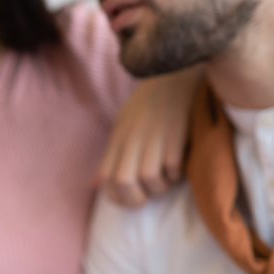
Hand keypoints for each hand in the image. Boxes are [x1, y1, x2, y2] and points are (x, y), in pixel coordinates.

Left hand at [95, 67, 201, 206]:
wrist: (172, 75)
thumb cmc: (148, 105)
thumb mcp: (122, 127)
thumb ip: (110, 157)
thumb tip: (94, 184)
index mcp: (118, 139)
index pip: (105, 179)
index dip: (116, 197)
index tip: (130, 198)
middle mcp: (131, 139)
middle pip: (123, 182)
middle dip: (135, 198)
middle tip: (148, 195)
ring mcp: (153, 137)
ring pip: (148, 178)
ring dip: (160, 186)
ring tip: (166, 178)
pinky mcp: (176, 135)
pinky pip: (173, 167)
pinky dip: (176, 174)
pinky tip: (178, 166)